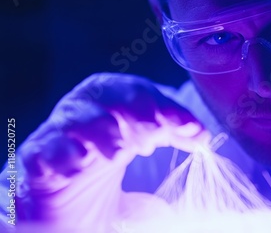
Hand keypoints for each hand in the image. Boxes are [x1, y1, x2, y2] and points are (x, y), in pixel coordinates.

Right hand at [17, 73, 209, 229]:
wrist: (63, 208)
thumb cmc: (105, 169)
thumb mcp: (143, 147)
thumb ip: (172, 136)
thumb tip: (204, 134)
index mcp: (111, 103)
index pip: (138, 91)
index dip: (165, 106)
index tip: (192, 128)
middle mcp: (85, 110)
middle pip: (106, 91)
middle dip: (135, 109)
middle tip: (154, 133)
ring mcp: (58, 133)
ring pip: (75, 116)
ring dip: (100, 130)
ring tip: (116, 153)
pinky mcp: (37, 160)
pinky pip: (44, 150)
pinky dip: (61, 156)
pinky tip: (78, 169)